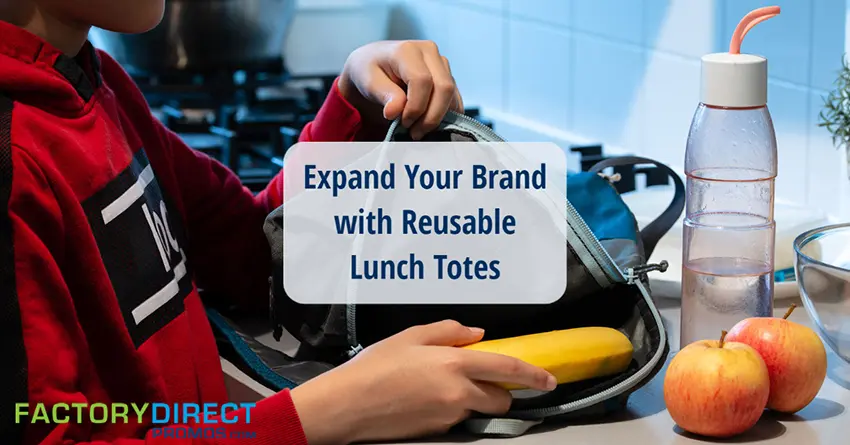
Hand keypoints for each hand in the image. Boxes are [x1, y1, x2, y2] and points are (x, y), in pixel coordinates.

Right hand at [290, 320, 555, 444]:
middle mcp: (458, 393)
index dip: (533, 375)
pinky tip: (424, 397)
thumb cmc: (375, 366)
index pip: (508, 370)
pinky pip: (455, 417)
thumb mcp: (410, 336)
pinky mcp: (436, 431)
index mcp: (454, 364)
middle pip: (500, 399)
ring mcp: (448, 416)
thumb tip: (477, 334)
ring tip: (439, 384)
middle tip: (484, 379)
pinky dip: (451, 407)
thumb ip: (448, 331)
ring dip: (472, 398)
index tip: (549, 380)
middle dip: (501, 391)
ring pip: (476, 407)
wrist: (348, 405)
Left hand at [338, 40, 463, 139]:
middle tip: (415, 133)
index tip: (404, 123)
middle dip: (431, 116)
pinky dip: (446, 115)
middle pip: (444, 87)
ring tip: (419, 130)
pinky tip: (429, 124)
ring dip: (439, 117)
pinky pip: (455, 97)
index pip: (422, 81)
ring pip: (452, 94)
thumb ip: (384, 95)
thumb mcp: (368, 82)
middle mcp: (428, 51)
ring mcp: (440, 62)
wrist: (374, 63)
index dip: (416, 107)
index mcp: (407, 50)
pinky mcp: (447, 74)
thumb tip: (396, 111)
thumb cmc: (369, 71)